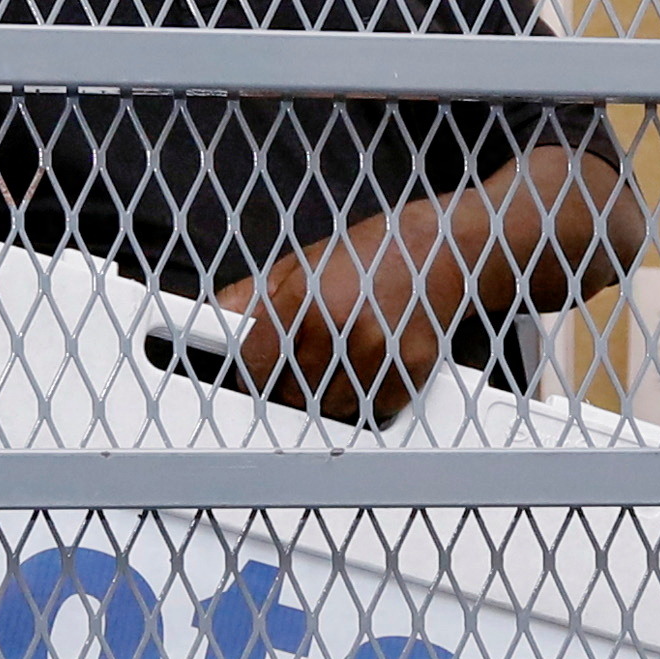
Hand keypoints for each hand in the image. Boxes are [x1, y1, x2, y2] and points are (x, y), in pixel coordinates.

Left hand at [215, 221, 451, 426]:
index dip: (254, 372)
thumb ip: (254, 296)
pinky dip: (369, 398)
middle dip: (292, 386)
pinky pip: (373, 409)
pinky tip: (372, 366)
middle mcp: (340, 323)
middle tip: (307, 363)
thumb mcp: (303, 262)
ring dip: (330, 395)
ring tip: (343, 359)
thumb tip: (215, 318)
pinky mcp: (410, 369)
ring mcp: (377, 349)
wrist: (443, 248)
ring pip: (332, 407)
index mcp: (305, 295)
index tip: (258, 374)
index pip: (257, 361)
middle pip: (293, 394)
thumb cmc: (371, 253)